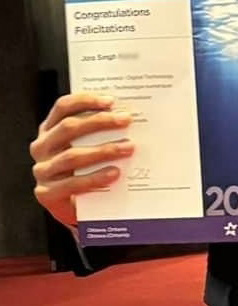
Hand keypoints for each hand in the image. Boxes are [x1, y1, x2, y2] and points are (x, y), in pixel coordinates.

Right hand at [30, 93, 133, 227]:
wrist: (75, 204)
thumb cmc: (84, 166)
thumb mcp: (86, 143)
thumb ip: (98, 129)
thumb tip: (125, 114)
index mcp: (49, 128)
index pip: (63, 107)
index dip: (86, 100)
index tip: (111, 101)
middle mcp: (42, 146)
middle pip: (68, 127)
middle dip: (100, 121)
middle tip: (126, 120)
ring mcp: (42, 170)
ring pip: (72, 156)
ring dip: (103, 150)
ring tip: (128, 148)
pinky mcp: (46, 193)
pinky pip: (72, 184)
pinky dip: (95, 177)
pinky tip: (114, 173)